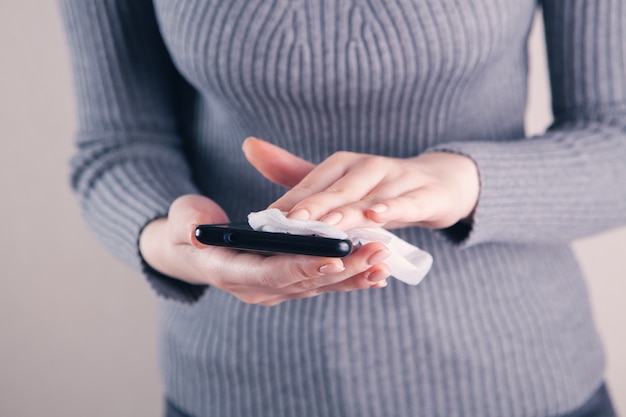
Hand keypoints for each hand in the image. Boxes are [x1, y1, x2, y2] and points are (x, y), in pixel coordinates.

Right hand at [139, 194, 390, 305]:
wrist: (192, 249)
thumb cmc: (187, 227)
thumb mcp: (181, 221)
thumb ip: (188, 226)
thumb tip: (198, 232)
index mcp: (230, 272)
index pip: (272, 272)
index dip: (304, 265)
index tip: (334, 255)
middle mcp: (257, 288)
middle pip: (305, 280)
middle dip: (342, 267)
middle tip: (376, 251)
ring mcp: (275, 289)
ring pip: (319, 284)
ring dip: (353, 274)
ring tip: (384, 260)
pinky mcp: (290, 283)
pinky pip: (323, 283)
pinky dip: (350, 278)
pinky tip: (377, 272)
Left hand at [242, 137, 479, 230]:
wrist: (439, 183)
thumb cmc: (379, 189)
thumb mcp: (340, 183)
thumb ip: (297, 174)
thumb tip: (248, 145)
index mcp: (343, 165)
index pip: (311, 184)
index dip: (289, 203)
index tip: (265, 222)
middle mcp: (368, 167)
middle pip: (337, 190)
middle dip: (313, 208)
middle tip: (288, 225)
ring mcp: (398, 180)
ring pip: (369, 199)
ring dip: (348, 212)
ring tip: (326, 226)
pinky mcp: (426, 195)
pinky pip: (407, 204)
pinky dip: (393, 210)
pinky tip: (376, 218)